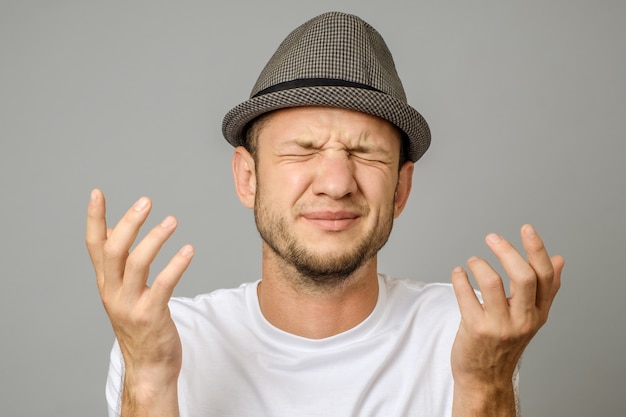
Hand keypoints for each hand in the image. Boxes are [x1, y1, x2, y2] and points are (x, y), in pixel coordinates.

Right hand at [86, 189, 192, 413]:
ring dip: (154, 239)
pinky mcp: (151, 316)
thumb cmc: (141, 325)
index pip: (94, 246)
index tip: (97, 193)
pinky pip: (163, 285)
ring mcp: (130, 305)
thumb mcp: (125, 293)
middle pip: (114, 250)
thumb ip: (122, 265)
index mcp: (106, 284)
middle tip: (146, 202)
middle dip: (129, 223)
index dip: (94, 219)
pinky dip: (176, 265)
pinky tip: (188, 250)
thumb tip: (122, 228)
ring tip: (172, 221)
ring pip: (136, 264)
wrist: (149, 367)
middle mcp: (113, 292)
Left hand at [450, 224, 563, 414]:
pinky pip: (466, 294)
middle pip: (523, 276)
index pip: (546, 277)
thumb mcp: (529, 318)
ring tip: (472, 261)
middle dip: (507, 250)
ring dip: (479, 264)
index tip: (526, 229)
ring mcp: (500, 326)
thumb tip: (558, 259)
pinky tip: (458, 273)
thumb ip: (543, 290)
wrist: (484, 378)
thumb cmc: (503, 344)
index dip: (537, 249)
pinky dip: (459, 278)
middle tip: (492, 237)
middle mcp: (523, 320)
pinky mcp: (476, 330)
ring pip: (492, 282)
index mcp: (539, 313)